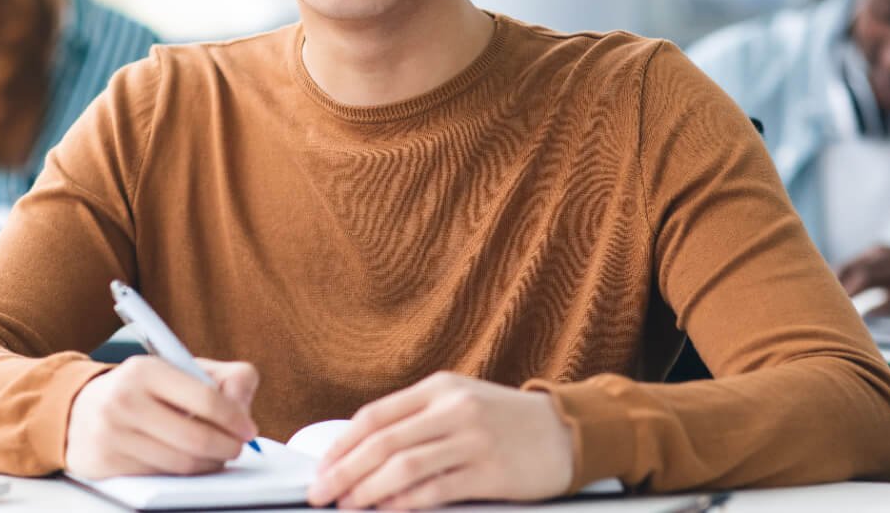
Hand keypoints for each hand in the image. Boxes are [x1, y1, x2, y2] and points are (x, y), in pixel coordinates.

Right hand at [65, 356, 259, 477]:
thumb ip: (224, 378)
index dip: (235, 418)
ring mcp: (113, 435)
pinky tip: (189, 462)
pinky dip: (184, 475)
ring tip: (216, 456)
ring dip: (210, 465)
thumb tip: (244, 409)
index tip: (248, 429)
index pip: (205, 398)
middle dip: (227, 448)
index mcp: (146, 370)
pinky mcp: (107, 465)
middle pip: (196, 438)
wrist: (78, 410)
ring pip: (182, 464)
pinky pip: (161, 477)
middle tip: (237, 448)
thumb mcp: (179, 369)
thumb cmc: (140, 390)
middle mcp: (125, 401)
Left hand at [308, 372, 574, 509]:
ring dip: (368, 490)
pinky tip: (388, 511)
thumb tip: (365, 451)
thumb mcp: (461, 401)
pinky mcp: (490, 471)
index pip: (376, 415)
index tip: (322, 467)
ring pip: (404, 466)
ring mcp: (472, 439)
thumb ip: (418, 419)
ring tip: (349, 505)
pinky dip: (405, 503)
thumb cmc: (507, 421)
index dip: (342, 444)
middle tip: (321, 493)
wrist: (568, 430)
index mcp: (439, 388)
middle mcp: (453, 409)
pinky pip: (436, 489)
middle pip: (382, 441)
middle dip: (344, 470)